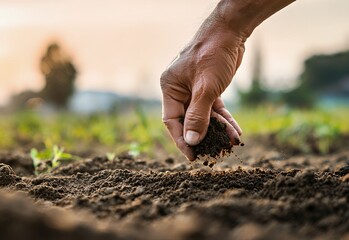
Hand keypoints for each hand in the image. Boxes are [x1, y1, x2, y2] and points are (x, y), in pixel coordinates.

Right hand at [160, 18, 244, 160]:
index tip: (192, 155)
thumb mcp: (205, 88)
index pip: (172, 120)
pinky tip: (235, 131)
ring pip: (204, 116)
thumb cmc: (213, 54)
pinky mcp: (209, 88)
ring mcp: (194, 89)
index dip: (182, 139)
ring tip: (231, 143)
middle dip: (203, 136)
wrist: (231, 32)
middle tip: (213, 153)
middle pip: (188, 120)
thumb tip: (192, 141)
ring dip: (218, 130)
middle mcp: (179, 90)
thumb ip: (198, 115)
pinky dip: (224, 120)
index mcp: (170, 88)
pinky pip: (214, 109)